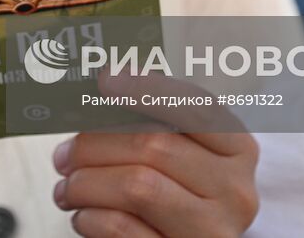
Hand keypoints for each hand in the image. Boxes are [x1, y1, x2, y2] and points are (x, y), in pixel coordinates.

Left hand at [51, 77, 258, 236]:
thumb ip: (152, 122)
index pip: (197, 107)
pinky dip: (92, 217)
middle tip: (65, 154)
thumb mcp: (183, 154)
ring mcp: (212, 229)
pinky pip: (123, 228)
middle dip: (95, 145)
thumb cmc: (178, 193)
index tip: (106, 80)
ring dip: (87, 182)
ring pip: (137, 187)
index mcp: (239, 150)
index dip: (148, 89)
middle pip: (155, 146)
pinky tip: (84, 215)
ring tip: (68, 186)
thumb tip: (102, 88)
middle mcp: (234, 190)